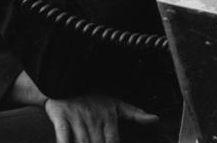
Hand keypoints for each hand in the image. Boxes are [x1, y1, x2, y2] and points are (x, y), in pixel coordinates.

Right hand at [43, 94, 157, 142]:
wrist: (67, 78)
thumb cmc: (92, 95)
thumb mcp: (115, 102)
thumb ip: (135, 114)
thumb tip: (156, 119)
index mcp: (108, 117)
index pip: (113, 141)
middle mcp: (93, 118)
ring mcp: (76, 118)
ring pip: (82, 142)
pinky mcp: (61, 116)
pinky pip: (63, 134)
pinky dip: (64, 142)